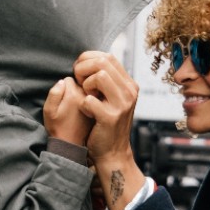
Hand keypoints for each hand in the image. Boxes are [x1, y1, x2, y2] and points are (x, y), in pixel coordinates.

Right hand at [43, 77, 92, 145]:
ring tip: (77, 110)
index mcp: (73, 93)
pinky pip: (95, 98)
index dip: (64, 88)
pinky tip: (86, 112)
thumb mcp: (49, 111)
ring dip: (83, 95)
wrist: (72, 145)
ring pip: (88, 90)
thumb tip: (63, 81)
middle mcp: (86, 95)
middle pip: (81, 82)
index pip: (69, 79)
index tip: (63, 100)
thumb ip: (54, 93)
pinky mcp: (100, 108)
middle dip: (74, 89)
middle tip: (69, 105)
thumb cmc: (58, 128)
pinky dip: (91, 102)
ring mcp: (95, 101)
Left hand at [73, 52, 145, 209]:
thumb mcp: (112, 98)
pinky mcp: (111, 117)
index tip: (80, 73)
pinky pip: (89, 100)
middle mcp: (130, 92)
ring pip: (99, 76)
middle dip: (83, 69)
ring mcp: (122, 104)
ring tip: (85, 97)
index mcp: (129, 84)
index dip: (88, 59)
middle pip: (103, 61)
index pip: (108, 56)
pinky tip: (87, 112)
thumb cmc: (106, 123)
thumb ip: (107, 80)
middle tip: (79, 83)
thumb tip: (90, 60)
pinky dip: (83, 105)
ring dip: (85, 85)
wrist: (112, 153)